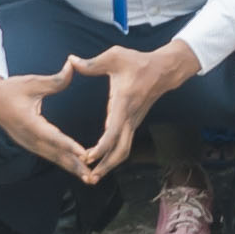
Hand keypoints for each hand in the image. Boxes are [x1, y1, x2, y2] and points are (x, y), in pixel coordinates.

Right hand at [0, 68, 90, 181]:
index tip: (84, 154)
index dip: (69, 146)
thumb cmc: (11, 89)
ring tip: (89, 178)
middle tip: (92, 177)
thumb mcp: (31, 82)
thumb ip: (54, 79)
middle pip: (55, 154)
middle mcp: (28, 137)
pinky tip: (76, 168)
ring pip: (53, 157)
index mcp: (28, 122)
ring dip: (70, 168)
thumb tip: (72, 65)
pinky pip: (49, 155)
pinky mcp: (30, 144)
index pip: (52, 136)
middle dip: (74, 166)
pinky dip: (63, 162)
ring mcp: (28, 143)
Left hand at [55, 40, 199, 181]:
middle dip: (105, 166)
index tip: (88, 157)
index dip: (101, 147)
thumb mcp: (114, 57)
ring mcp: (133, 122)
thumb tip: (70, 61)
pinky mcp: (134, 123)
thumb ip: (91, 63)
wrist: (163, 70)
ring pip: (124, 151)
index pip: (113, 132)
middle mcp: (130, 117)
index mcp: (123, 103)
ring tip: (93, 175)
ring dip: (110, 165)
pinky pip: (124, 145)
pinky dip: (113, 156)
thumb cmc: (138, 62)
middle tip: (89, 177)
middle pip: (120, 150)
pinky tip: (101, 161)